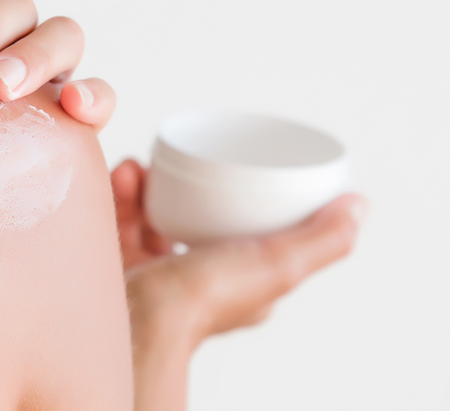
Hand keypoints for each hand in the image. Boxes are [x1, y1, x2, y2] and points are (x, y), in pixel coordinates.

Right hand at [111, 159, 367, 410]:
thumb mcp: (278, 264)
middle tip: (172, 163)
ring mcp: (157, 271)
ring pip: (153, 212)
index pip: (246, 228)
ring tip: (140, 169)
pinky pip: (120, 219)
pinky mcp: (120, 263)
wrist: (134, 317)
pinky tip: (121, 178)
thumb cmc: (202, 300)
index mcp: (240, 281)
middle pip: (195, 214)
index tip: (229, 162)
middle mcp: (199, 277)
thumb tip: (359, 206)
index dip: (238, 194)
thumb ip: (322, 239)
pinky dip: (119, 195)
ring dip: (145, 184)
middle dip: (182, 183)